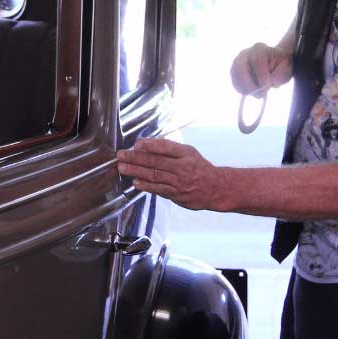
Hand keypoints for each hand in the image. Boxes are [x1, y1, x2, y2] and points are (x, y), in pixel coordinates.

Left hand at [116, 138, 231, 211]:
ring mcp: (180, 182)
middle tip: (121, 156)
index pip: (167, 147)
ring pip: (155, 176)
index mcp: (186, 154)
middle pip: (156, 162)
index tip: (137, 144)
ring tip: (123, 168)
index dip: (151, 145)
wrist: (216, 188)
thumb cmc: (198, 168)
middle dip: (136, 158)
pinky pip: (159, 189)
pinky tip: (135, 183)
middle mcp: (183, 167)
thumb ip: (169, 149)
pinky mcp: (177, 194)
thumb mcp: (188, 153)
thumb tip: (145, 145)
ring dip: (136, 172)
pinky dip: (146, 186)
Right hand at [231, 42, 291, 96]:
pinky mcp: (234, 70)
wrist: (274, 62)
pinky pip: (233, 80)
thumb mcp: (286, 69)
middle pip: (240, 66)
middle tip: (258, 93)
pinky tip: (250, 92)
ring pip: (234, 74)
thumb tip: (267, 84)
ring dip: (244, 87)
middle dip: (248, 82)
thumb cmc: (280, 65)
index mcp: (260, 49)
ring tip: (256, 94)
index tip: (268, 85)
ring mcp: (237, 61)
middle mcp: (246, 53)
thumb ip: (279, 76)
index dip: (261, 75)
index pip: (257, 61)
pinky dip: (240, 88)